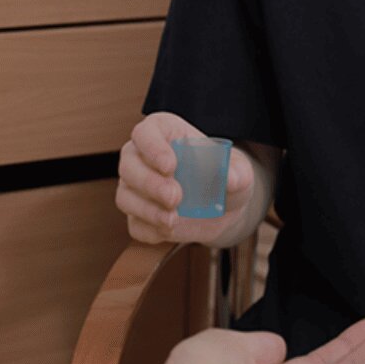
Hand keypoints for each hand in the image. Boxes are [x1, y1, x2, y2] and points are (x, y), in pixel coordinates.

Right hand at [117, 112, 256, 245]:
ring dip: (147, 209)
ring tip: (173, 219)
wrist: (224, 208)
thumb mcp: (239, 171)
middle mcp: (143, 157)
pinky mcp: (139, 216)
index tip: (170, 166)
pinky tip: (169, 229)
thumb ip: (236, 173)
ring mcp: (137, 188)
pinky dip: (150, 229)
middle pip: (128, 164)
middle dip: (149, 183)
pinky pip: (135, 224)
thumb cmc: (226, 176)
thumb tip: (229, 178)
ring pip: (125, 196)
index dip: (152, 148)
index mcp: (164, 133)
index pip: (145, 133)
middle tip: (175, 197)